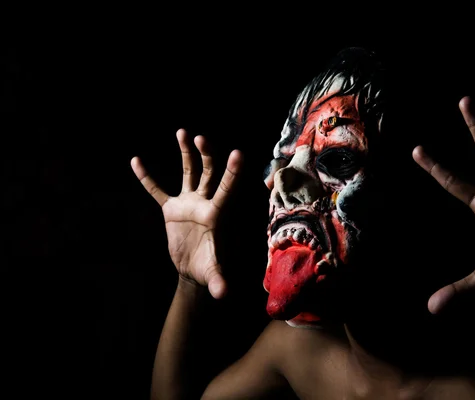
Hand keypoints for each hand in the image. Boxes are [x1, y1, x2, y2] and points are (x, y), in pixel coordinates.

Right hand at [131, 129, 242, 298]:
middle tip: (201, 138)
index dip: (232, 173)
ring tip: (182, 132)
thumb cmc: (208, 269)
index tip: (238, 153)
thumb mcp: (212, 274)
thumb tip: (222, 294)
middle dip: (206, 156)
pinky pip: (157, 191)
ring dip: (186, 153)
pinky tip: (136, 161)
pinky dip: (147, 178)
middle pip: (208, 174)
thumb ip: (218, 280)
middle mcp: (204, 203)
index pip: (227, 190)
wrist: (193, 269)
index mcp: (217, 214)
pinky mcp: (171, 209)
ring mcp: (188, 203)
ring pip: (188, 173)